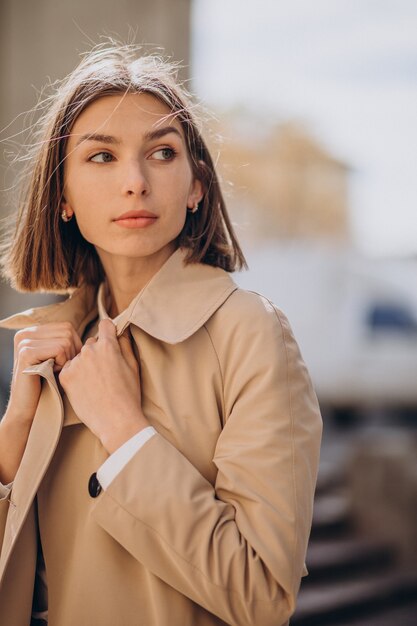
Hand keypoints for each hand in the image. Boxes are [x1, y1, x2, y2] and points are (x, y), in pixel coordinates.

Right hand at [5, 322, 81, 424]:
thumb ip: (67, 342)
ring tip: (55, 372)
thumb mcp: (59, 358)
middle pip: (68, 331)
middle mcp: (26, 333)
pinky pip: (59, 349)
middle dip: (72, 353)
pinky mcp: (27, 353)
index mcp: (33, 331)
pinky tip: (51, 374)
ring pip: (66, 340)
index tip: (68, 364)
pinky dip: (61, 363)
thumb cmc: (51, 385)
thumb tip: (99, 331)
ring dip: (67, 360)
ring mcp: (24, 342)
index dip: (75, 346)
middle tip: (61, 369)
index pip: (67, 327)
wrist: (31, 408)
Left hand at [58, 319, 148, 452]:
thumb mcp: (133, 366)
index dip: (109, 331)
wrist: (116, 421)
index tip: (110, 338)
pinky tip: (86, 388)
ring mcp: (76, 363)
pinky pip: (69, 368)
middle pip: (92, 342)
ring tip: (95, 383)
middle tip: (105, 371)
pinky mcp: (65, 376)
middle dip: (98, 352)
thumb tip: (122, 331)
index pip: (105, 325)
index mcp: (108, 346)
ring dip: (85, 364)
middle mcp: (89, 350)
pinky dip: (75, 375)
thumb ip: (126, 344)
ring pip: (79, 357)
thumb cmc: (128, 395)